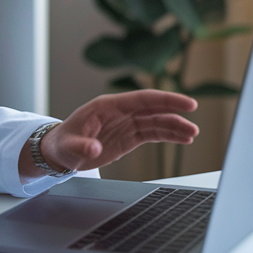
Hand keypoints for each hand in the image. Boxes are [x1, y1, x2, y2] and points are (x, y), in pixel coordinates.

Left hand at [20, 90, 198, 176]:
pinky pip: (152, 134)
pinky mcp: (129, 136)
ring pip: (155, 122)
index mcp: (107, 106)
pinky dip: (167, 136)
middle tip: (193, 118)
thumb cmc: (61, 144)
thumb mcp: (68, 147)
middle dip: (174, 112)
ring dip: (174, 127)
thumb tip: (93, 148)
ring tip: (191, 135)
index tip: (185, 103)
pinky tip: (182, 139)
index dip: (165, 100)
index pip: (142, 99)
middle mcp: (120, 112)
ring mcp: (126, 124)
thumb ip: (81, 146)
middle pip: (153, 108)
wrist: (59, 153)